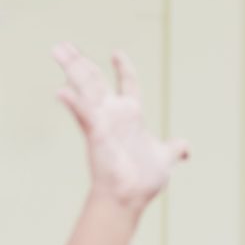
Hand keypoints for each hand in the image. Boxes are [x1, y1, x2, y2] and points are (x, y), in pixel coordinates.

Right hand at [55, 44, 188, 211]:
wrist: (130, 198)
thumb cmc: (144, 180)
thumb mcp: (165, 158)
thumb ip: (175, 148)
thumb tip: (186, 149)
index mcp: (131, 115)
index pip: (128, 83)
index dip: (123, 67)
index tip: (117, 52)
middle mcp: (114, 114)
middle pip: (95, 80)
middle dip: (79, 62)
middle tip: (63, 46)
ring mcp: (103, 122)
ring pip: (86, 88)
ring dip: (72, 68)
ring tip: (57, 50)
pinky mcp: (96, 133)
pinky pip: (83, 114)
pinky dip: (73, 102)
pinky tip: (61, 91)